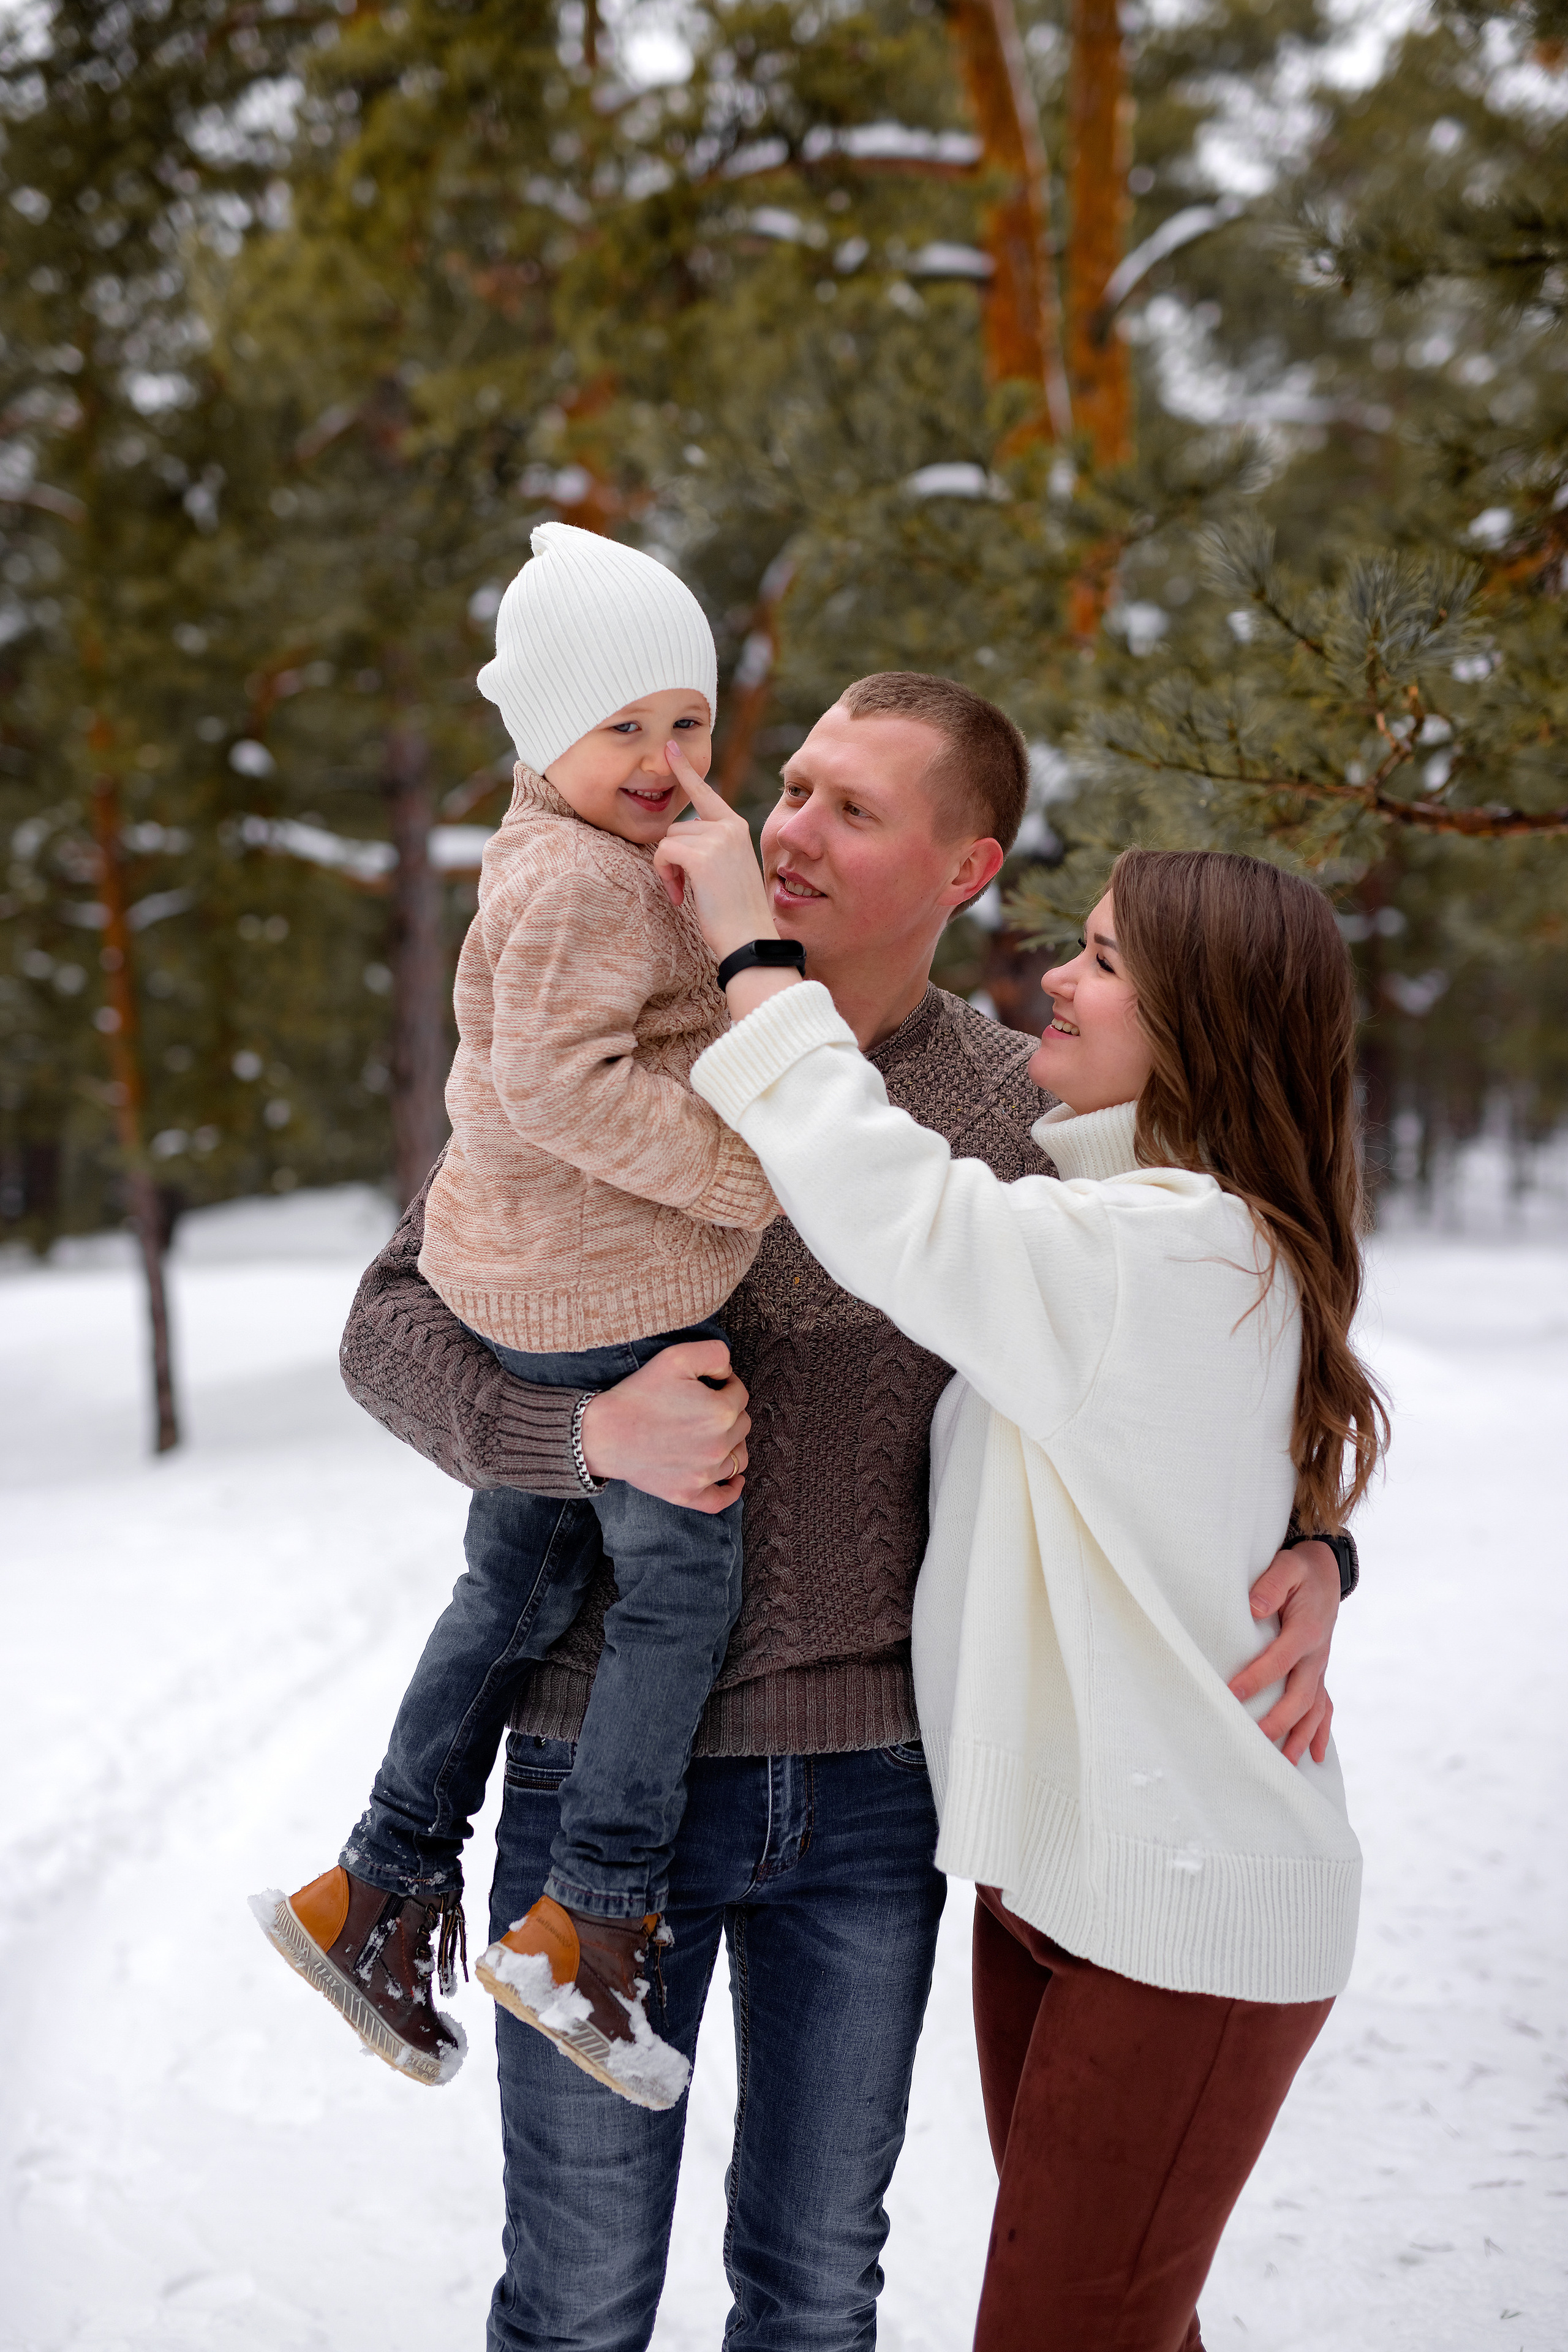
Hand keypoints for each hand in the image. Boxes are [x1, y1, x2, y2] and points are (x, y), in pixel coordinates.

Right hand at [578, 1340, 750, 1513]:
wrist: (604, 1433)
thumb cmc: (639, 1394)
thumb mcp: (677, 1356)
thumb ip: (715, 1354)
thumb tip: (728, 1372)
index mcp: (722, 1412)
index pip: (740, 1394)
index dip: (725, 1384)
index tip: (707, 1383)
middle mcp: (719, 1446)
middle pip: (742, 1425)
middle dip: (728, 1412)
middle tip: (701, 1406)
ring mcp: (704, 1474)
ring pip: (738, 1459)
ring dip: (733, 1444)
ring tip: (713, 1435)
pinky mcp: (687, 1494)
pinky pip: (721, 1499)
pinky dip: (732, 1490)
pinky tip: (735, 1480)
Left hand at [652, 742, 775, 963]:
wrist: (749, 938)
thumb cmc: (736, 914)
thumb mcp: (727, 869)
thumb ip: (710, 846)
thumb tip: (676, 837)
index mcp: (736, 827)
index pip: (704, 792)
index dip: (684, 771)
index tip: (669, 748)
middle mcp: (728, 826)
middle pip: (676, 828)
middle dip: (672, 858)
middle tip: (684, 888)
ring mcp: (717, 839)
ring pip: (667, 841)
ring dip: (668, 869)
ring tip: (686, 894)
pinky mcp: (703, 857)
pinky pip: (665, 854)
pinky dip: (665, 876)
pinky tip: (680, 896)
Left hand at [1231, 1540, 1340, 1766]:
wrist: (1325, 1574)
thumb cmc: (1299, 1571)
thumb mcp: (1288, 1567)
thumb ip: (1272, 1585)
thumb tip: (1253, 1607)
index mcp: (1306, 1631)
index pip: (1280, 1660)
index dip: (1257, 1678)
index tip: (1233, 1694)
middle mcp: (1317, 1655)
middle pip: (1301, 1695)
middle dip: (1280, 1720)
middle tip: (1256, 1739)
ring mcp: (1320, 1667)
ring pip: (1314, 1709)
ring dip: (1301, 1737)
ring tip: (1285, 1763)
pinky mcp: (1319, 1673)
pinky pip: (1325, 1707)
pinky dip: (1322, 1733)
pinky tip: (1316, 1757)